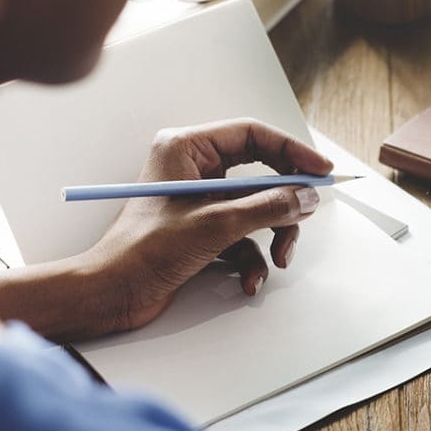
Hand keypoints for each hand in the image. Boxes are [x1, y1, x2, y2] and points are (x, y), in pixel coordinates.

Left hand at [82, 119, 333, 333]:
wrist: (110, 296)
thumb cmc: (142, 252)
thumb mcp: (216, 225)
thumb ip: (268, 207)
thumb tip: (306, 197)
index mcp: (186, 148)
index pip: (253, 135)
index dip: (292, 151)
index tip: (320, 170)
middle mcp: (194, 168)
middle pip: (261, 172)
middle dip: (284, 201)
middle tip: (306, 213)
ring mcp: (200, 199)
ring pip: (257, 206)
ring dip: (273, 235)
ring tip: (278, 258)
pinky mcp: (203, 228)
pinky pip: (244, 233)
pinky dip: (253, 258)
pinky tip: (249, 279)